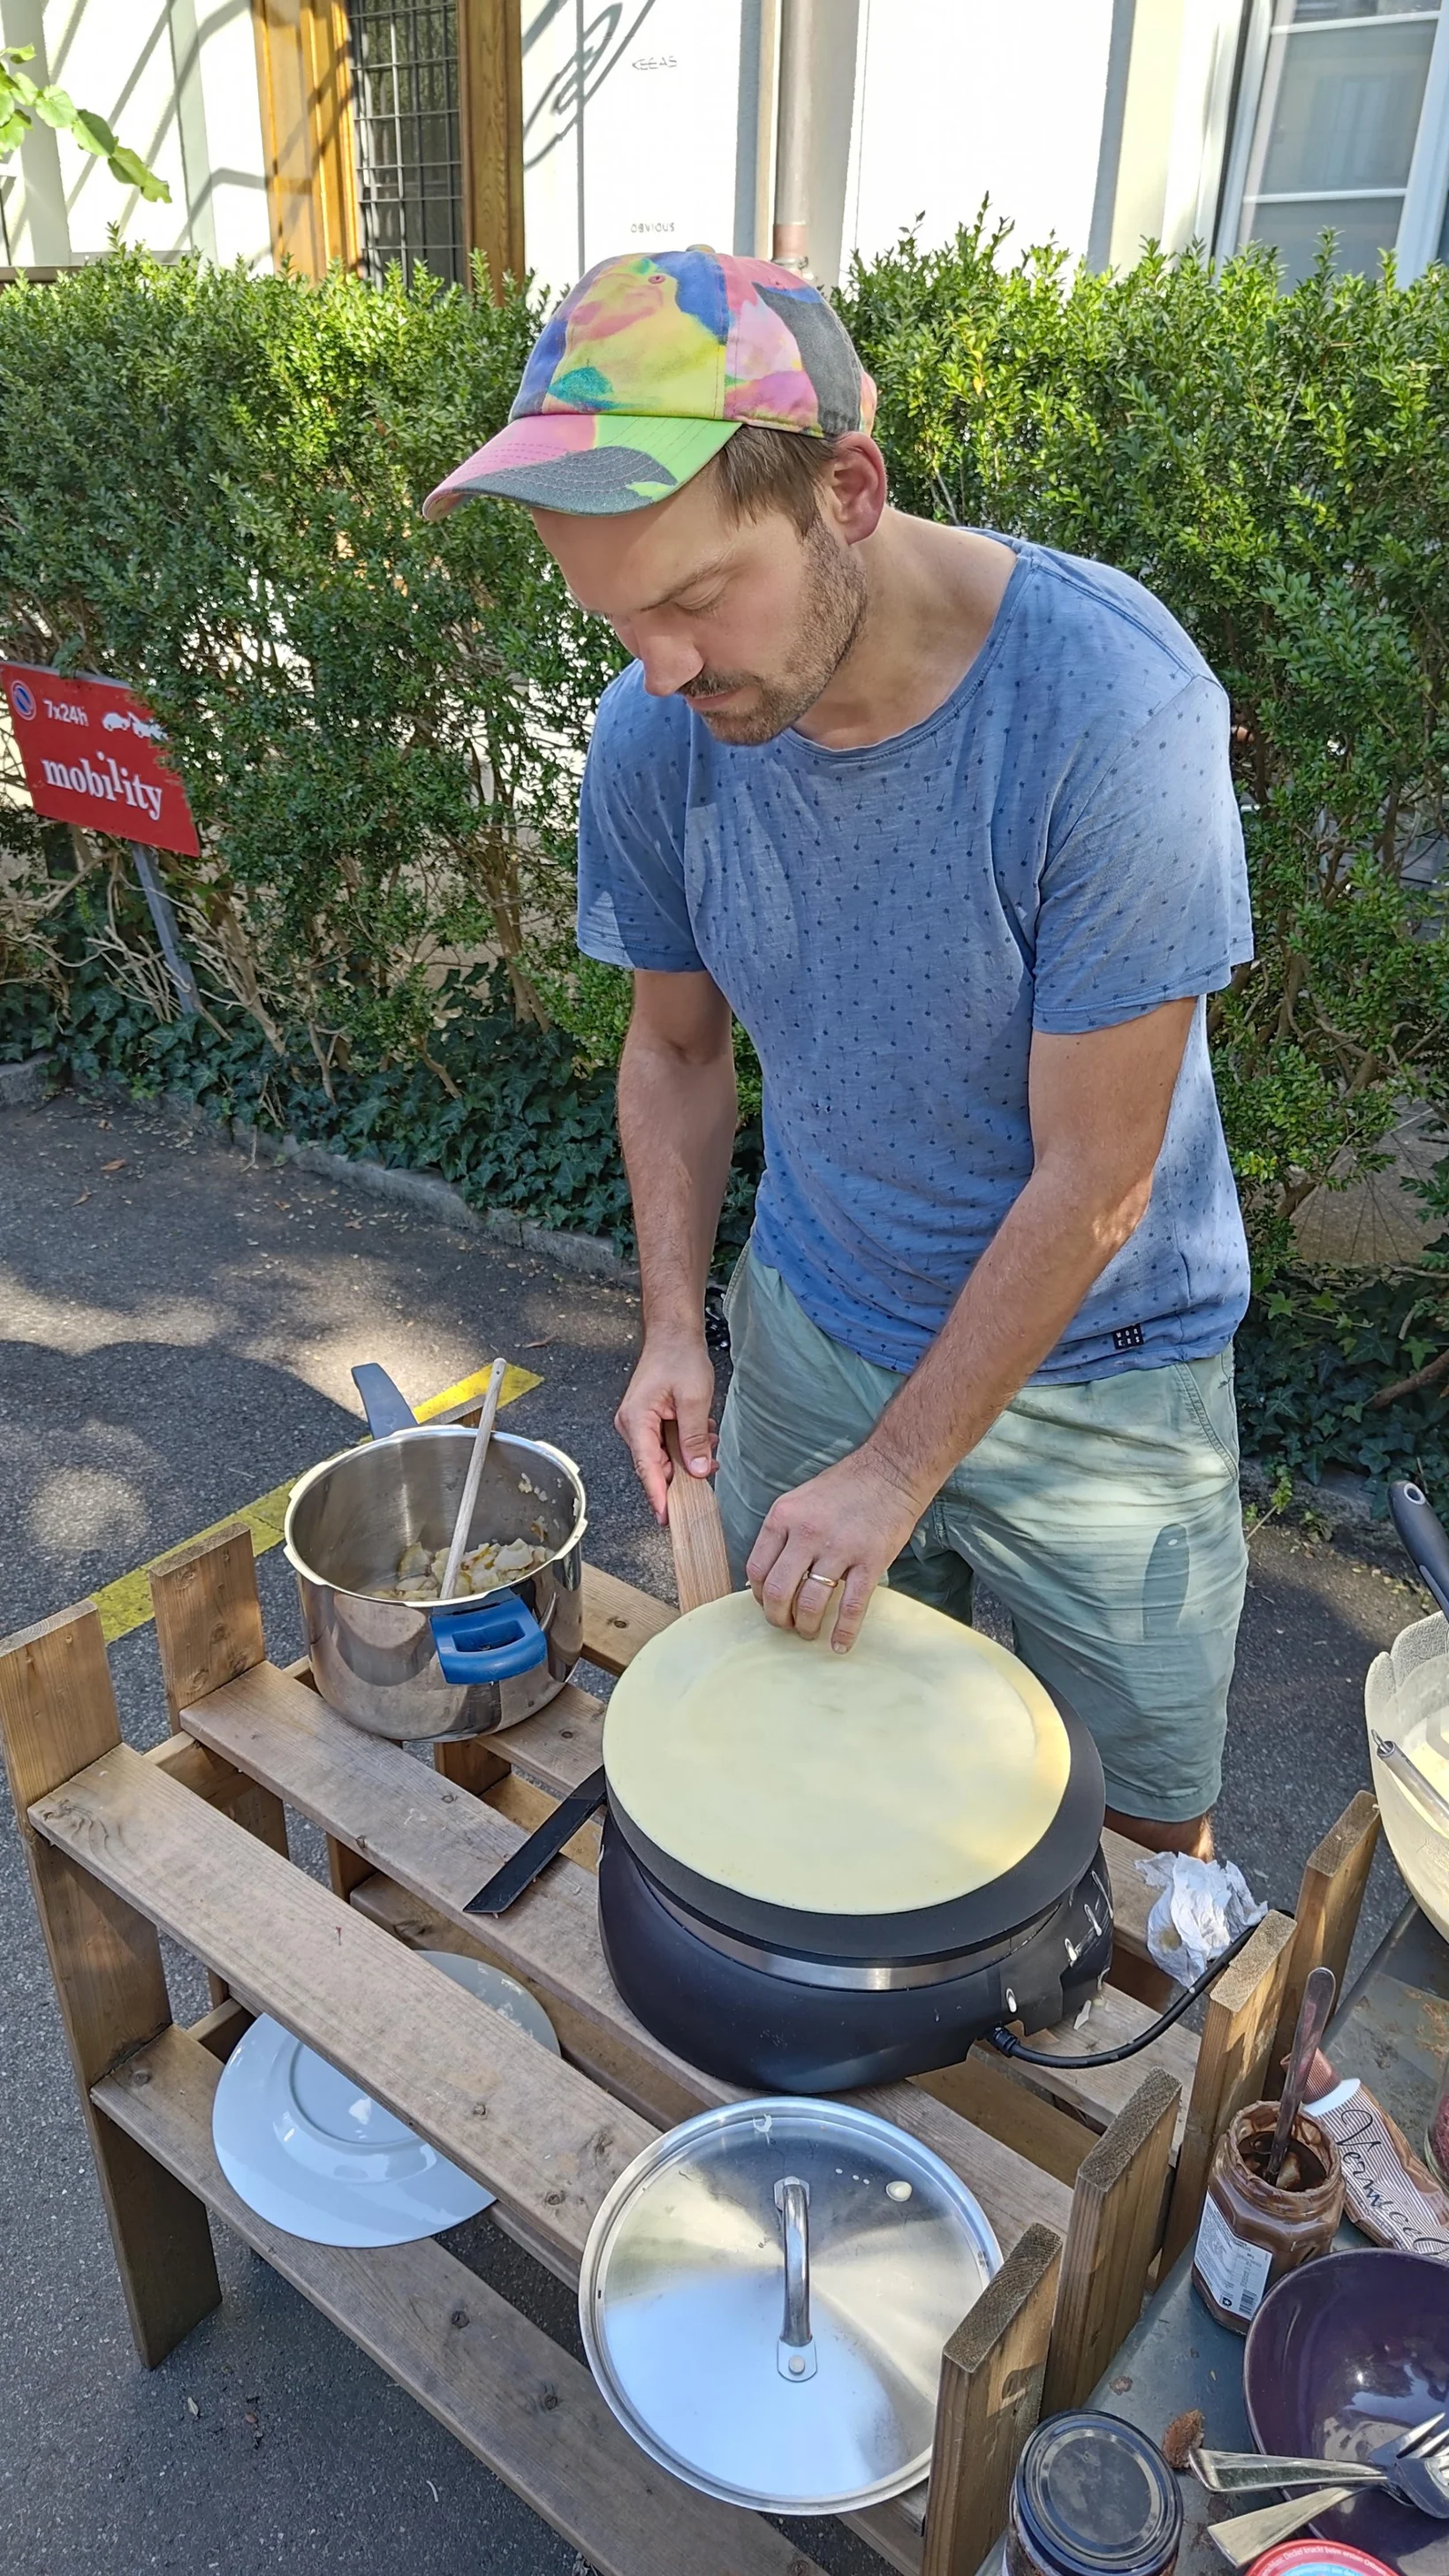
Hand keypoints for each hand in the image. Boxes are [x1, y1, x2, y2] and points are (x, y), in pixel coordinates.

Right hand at [615, 1326, 716, 1522]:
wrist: (673, 1334)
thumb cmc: (679, 1357)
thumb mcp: (695, 1398)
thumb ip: (695, 1437)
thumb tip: (697, 1472)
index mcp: (636, 1420)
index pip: (647, 1469)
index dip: (659, 1496)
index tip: (668, 1519)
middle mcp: (632, 1426)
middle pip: (655, 1466)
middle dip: (684, 1471)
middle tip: (710, 1466)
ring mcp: (638, 1425)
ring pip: (664, 1456)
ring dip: (688, 1454)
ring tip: (709, 1437)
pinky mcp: (648, 1422)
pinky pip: (667, 1444)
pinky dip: (686, 1443)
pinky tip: (703, 1430)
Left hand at [745, 1443, 928, 1651]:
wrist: (891, 1470)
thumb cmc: (845, 1485)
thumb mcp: (800, 1500)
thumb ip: (784, 1532)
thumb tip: (768, 1572)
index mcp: (784, 1517)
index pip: (757, 1568)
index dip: (759, 1595)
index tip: (767, 1603)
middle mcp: (807, 1533)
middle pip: (779, 1591)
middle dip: (778, 1618)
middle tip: (785, 1625)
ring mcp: (839, 1548)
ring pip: (811, 1603)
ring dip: (806, 1626)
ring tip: (809, 1632)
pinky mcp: (870, 1561)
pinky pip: (852, 1606)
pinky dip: (844, 1631)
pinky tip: (839, 1645)